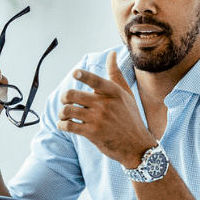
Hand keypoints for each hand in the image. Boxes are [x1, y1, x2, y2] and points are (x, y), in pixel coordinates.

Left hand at [58, 51, 156, 167]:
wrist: (136, 145)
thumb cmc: (130, 117)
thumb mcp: (126, 94)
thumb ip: (115, 74)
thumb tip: (111, 53)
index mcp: (113, 92)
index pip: (95, 80)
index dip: (83, 76)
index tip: (74, 73)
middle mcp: (105, 104)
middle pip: (72, 95)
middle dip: (64, 98)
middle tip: (65, 101)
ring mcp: (98, 119)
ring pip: (68, 110)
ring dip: (62, 113)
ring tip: (64, 115)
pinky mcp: (92, 133)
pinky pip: (69, 126)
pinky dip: (62, 125)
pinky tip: (64, 125)